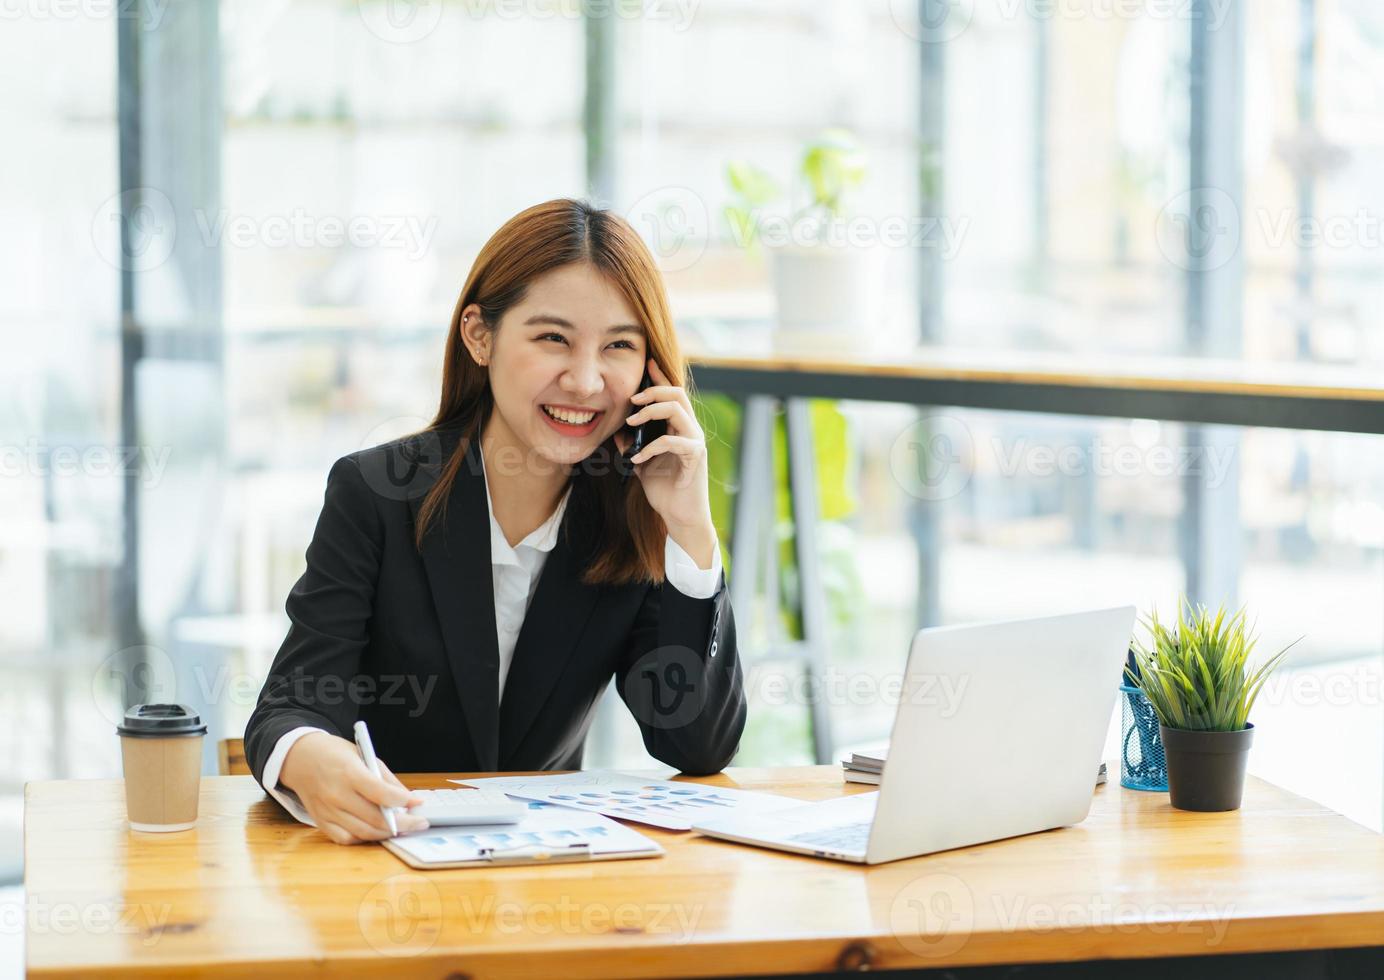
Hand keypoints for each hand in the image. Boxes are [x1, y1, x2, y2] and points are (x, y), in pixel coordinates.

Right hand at [278, 730, 429, 843]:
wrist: (300, 758)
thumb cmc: (335, 754)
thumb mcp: (364, 754)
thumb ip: (386, 778)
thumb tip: (408, 799)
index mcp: (349, 773)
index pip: (380, 793)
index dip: (402, 801)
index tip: (416, 803)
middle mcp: (336, 795)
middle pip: (374, 818)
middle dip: (403, 823)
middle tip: (419, 822)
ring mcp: (327, 811)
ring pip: (363, 832)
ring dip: (387, 833)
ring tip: (402, 827)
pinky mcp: (321, 822)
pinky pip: (346, 838)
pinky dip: (364, 838)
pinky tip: (376, 831)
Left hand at [616, 358, 715, 561]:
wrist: (680, 517)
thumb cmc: (664, 491)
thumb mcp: (642, 464)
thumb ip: (633, 445)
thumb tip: (617, 432)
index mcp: (679, 428)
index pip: (672, 394)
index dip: (660, 376)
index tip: (646, 362)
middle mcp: (690, 430)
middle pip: (677, 393)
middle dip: (652, 390)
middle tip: (631, 400)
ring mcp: (695, 442)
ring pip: (677, 410)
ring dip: (651, 412)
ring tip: (631, 422)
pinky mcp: (695, 457)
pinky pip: (672, 441)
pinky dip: (651, 447)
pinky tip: (637, 458)